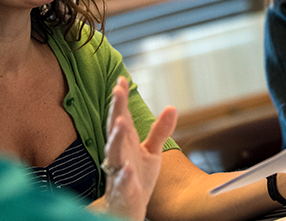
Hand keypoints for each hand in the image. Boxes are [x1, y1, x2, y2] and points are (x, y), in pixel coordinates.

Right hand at [89, 76, 176, 220]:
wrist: (127, 209)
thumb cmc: (137, 176)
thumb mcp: (151, 151)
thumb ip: (160, 130)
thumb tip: (172, 107)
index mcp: (125, 141)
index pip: (120, 115)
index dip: (120, 98)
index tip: (121, 79)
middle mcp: (118, 153)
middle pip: (115, 128)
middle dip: (115, 109)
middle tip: (117, 91)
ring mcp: (117, 172)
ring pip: (113, 153)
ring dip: (116, 138)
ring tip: (120, 123)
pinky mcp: (122, 191)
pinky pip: (121, 183)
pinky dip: (123, 176)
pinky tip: (127, 169)